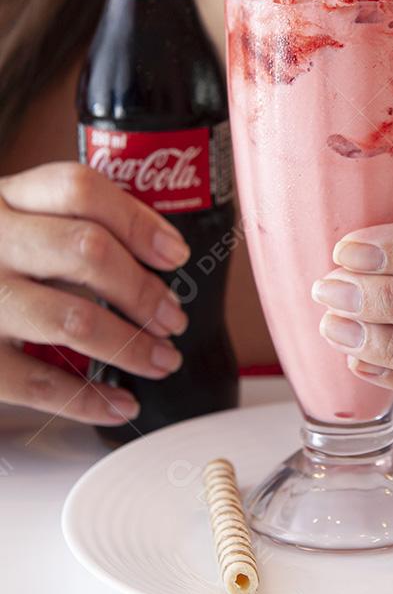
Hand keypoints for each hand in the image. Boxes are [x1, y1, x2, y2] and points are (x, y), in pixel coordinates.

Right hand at [0, 163, 190, 424]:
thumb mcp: (12, 224)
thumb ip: (66, 226)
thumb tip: (158, 258)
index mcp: (5, 199)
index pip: (80, 190)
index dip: (138, 221)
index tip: (174, 254)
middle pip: (86, 250)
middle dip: (143, 290)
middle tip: (172, 317)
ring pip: (72, 319)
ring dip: (130, 346)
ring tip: (160, 359)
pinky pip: (38, 383)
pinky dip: (89, 399)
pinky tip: (120, 403)